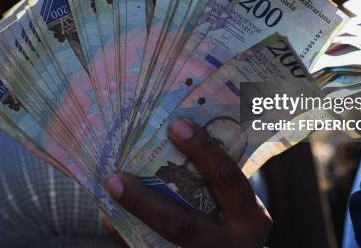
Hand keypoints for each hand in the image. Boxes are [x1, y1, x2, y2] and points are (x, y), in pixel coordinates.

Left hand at [103, 118, 271, 246]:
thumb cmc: (238, 220)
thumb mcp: (241, 203)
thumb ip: (218, 178)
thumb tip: (174, 132)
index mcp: (249, 218)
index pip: (227, 179)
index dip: (204, 151)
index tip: (177, 125)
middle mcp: (229, 243)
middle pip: (182, 224)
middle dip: (145, 201)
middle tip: (116, 177)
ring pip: (164, 241)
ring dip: (133, 217)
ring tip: (110, 189)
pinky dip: (127, 238)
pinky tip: (110, 217)